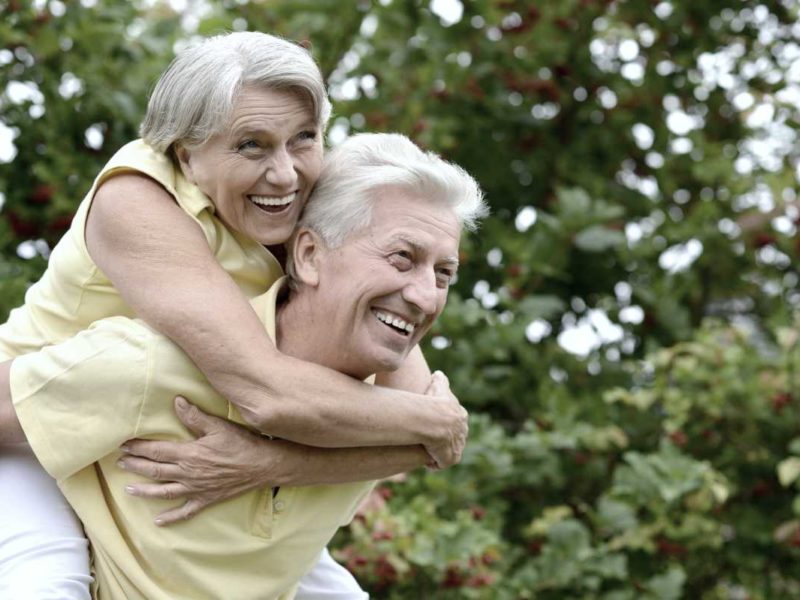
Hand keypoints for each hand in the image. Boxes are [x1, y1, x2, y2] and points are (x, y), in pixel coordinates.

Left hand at [118, 396, 277, 525]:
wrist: (262, 466)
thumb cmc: (241, 444)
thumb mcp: (218, 426)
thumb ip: (195, 416)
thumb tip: (176, 401)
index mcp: (189, 453)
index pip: (157, 450)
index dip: (138, 447)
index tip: (124, 444)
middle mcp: (188, 473)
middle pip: (155, 471)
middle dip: (135, 466)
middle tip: (119, 463)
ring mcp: (196, 489)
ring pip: (164, 492)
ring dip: (145, 491)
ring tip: (128, 488)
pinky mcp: (206, 499)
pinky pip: (185, 511)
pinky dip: (171, 517)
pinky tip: (158, 521)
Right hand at [422, 371, 467, 468]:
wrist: (434, 419)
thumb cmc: (434, 401)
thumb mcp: (438, 386)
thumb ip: (440, 380)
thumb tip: (438, 373)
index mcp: (461, 416)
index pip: (456, 421)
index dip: (445, 424)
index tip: (435, 425)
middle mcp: (462, 433)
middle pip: (454, 438)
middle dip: (445, 441)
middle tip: (430, 441)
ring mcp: (457, 447)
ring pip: (448, 452)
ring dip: (439, 453)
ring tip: (426, 453)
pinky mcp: (450, 459)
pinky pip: (442, 464)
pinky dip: (435, 463)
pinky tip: (426, 461)